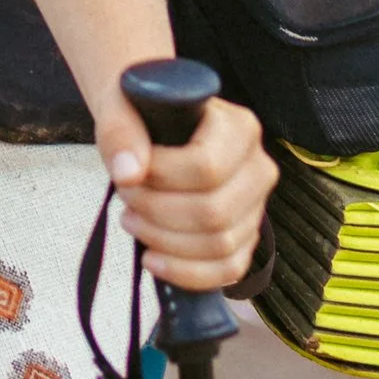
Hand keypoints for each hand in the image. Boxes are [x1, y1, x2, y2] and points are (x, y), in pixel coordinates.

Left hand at [96, 86, 271, 288]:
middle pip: (213, 212)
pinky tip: (151, 258)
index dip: (160, 178)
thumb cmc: (140, 113)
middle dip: (156, 212)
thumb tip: (128, 174)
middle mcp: (258, 168)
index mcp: (240, 128)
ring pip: (220, 245)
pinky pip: (228, 270)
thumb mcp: (120, 106)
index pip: (206, 167)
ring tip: (132, 219)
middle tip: (126, 197)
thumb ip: (120, 131)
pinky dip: (186, 273)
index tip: (128, 173)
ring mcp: (256, 207)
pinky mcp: (246, 238)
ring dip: (164, 240)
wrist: (153, 124)